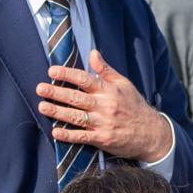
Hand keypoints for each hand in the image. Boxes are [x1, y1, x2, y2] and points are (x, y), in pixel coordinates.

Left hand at [37, 50, 173, 163]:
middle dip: (57, 92)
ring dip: (58, 112)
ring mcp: (104, 123)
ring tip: (42, 107)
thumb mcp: (124, 84)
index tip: (52, 71)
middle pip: (77, 98)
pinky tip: (56, 132)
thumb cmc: (135, 106)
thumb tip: (93, 52)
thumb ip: (106, 70)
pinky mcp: (103, 139)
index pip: (85, 79)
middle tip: (40, 88)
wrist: (152, 134)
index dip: (67, 74)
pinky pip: (82, 137)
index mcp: (109, 91)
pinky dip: (69, 135)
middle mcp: (105, 106)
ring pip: (77, 117)